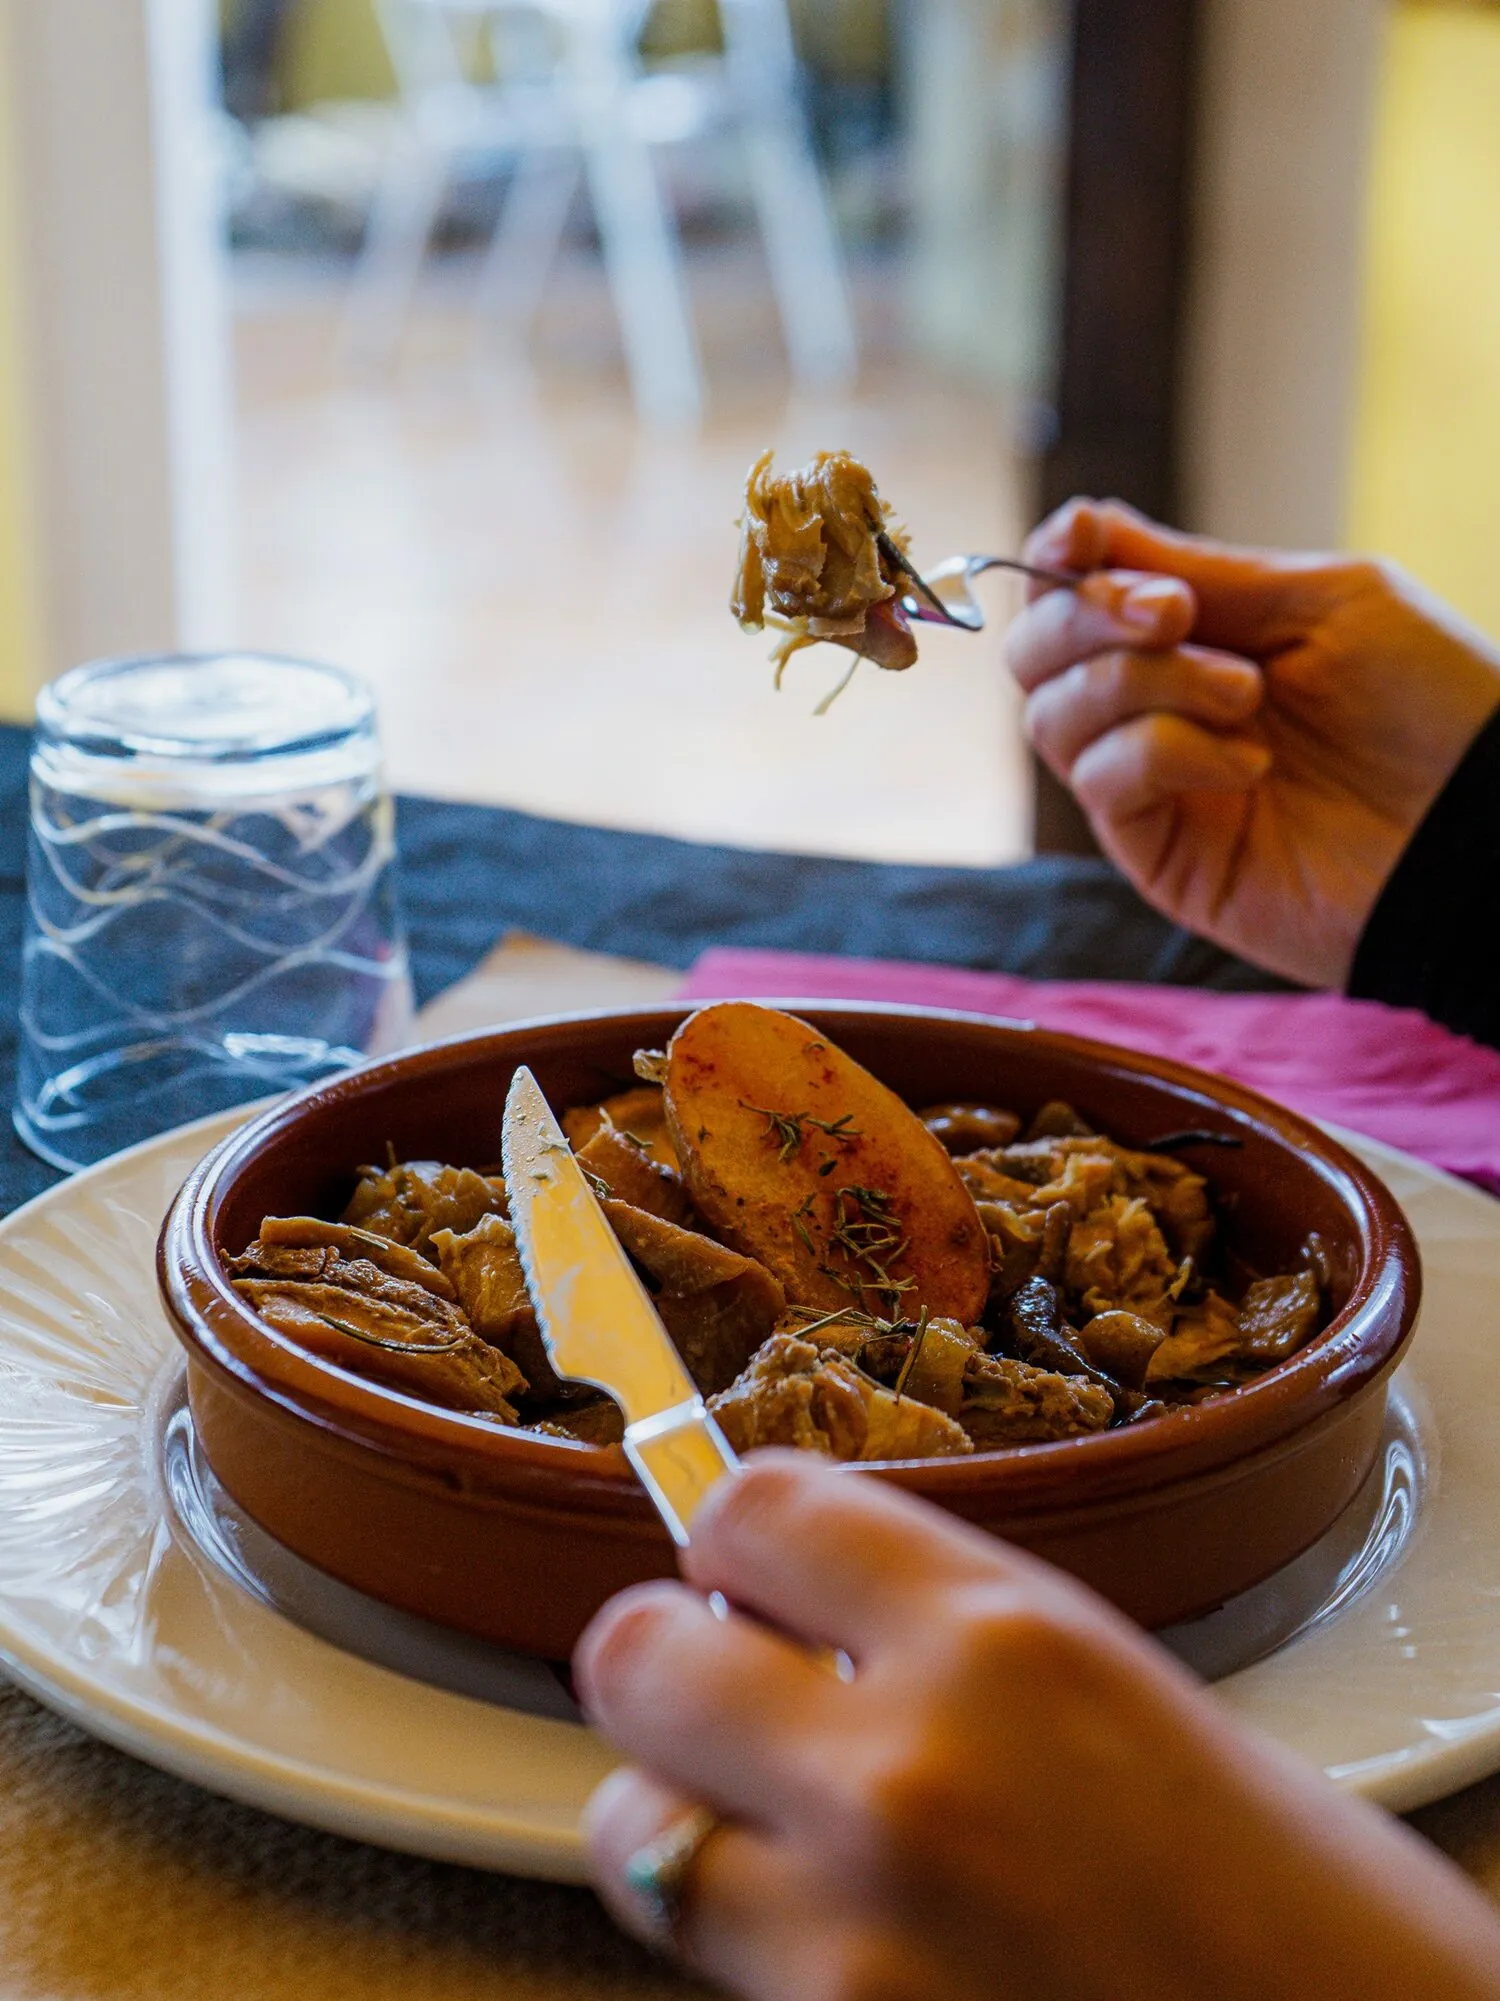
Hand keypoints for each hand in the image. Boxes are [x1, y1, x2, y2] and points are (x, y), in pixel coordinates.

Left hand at [577, 1455, 1499, 2000]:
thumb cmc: (1302, 1915)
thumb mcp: (1122, 1698)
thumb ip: (945, 1641)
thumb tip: (796, 1613)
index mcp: (1006, 1640)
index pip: (753, 1506)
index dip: (737, 1534)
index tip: (750, 1567)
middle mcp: (907, 1773)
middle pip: (633, 1653)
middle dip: (673, 1663)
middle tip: (735, 1692)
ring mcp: (853, 1937)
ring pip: (633, 1826)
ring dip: (684, 1818)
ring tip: (781, 1838)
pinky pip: (708, 1964)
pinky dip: (748, 1948)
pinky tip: (848, 1947)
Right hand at [1004, 501, 1499, 986]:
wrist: (1476, 825)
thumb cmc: (1429, 705)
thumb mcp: (1319, 602)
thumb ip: (1199, 568)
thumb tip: (1083, 529)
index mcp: (1193, 639)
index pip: (1072, 592)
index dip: (1057, 557)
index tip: (1082, 535)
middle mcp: (1153, 710)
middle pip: (1033, 654)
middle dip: (1085, 615)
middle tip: (1174, 615)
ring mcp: (1149, 786)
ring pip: (1054, 714)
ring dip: (1145, 682)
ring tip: (1247, 695)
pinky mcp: (1157, 854)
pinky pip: (1102, 780)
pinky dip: (1166, 750)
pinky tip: (1250, 765)